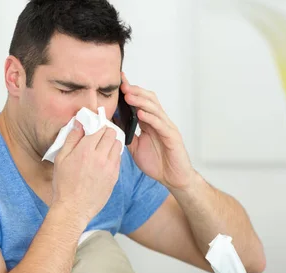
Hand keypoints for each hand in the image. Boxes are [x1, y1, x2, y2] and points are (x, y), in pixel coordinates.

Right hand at [51, 123, 121, 225]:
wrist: (74, 208)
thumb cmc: (64, 185)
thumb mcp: (61, 159)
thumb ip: (71, 139)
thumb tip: (79, 124)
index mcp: (85, 150)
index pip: (100, 128)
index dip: (97, 126)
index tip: (94, 128)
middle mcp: (100, 157)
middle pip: (112, 134)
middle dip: (106, 132)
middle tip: (99, 137)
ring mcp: (109, 167)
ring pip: (118, 145)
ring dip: (112, 143)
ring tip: (103, 148)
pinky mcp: (114, 177)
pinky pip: (119, 159)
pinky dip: (113, 156)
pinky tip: (104, 161)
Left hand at [121, 72, 195, 190]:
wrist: (173, 178)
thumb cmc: (157, 163)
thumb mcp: (135, 147)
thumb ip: (126, 134)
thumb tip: (112, 124)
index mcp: (151, 123)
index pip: (141, 102)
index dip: (131, 90)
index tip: (120, 80)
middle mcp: (160, 122)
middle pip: (149, 100)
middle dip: (135, 91)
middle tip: (122, 85)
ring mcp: (167, 128)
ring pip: (155, 109)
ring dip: (141, 101)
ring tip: (128, 96)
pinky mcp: (172, 137)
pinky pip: (161, 124)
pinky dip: (150, 118)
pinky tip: (140, 114)